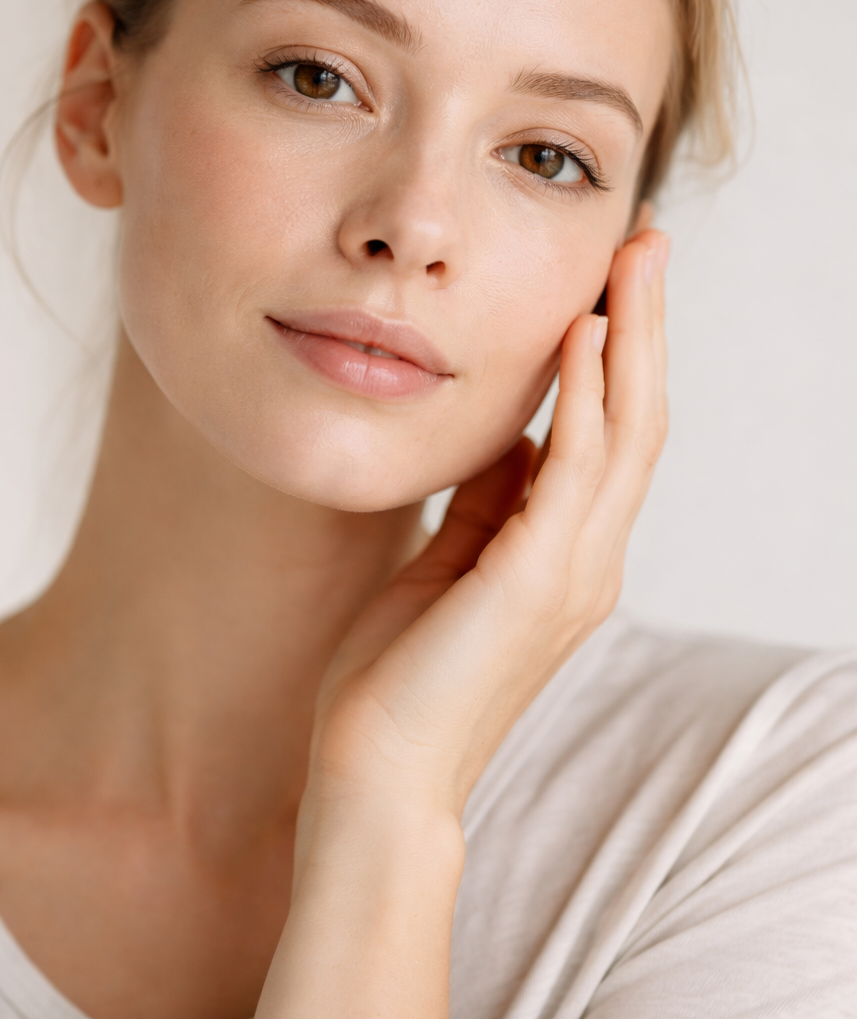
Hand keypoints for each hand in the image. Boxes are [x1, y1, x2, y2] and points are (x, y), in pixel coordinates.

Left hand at [304, 227, 669, 827]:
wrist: (373, 776)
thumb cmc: (399, 674)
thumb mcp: (448, 560)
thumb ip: (487, 499)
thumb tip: (508, 431)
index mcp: (565, 555)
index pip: (612, 433)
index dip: (619, 351)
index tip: (610, 278)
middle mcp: (588, 560)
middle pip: (640, 418)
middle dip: (643, 325)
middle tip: (646, 241)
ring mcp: (572, 573)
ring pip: (627, 431)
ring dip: (630, 338)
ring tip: (630, 259)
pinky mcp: (536, 582)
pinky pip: (575, 470)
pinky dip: (585, 397)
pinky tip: (577, 335)